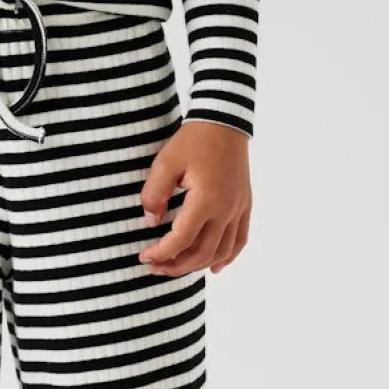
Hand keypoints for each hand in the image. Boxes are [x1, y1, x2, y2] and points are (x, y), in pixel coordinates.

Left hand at [139, 120, 251, 276]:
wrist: (224, 121)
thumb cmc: (193, 140)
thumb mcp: (164, 163)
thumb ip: (153, 194)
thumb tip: (151, 223)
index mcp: (206, 199)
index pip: (181, 239)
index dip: (161, 253)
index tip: (144, 257)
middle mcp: (226, 209)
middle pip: (201, 253)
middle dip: (176, 266)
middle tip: (155, 267)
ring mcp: (238, 209)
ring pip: (221, 252)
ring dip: (198, 265)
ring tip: (176, 267)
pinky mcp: (244, 205)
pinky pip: (239, 240)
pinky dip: (227, 257)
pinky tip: (214, 267)